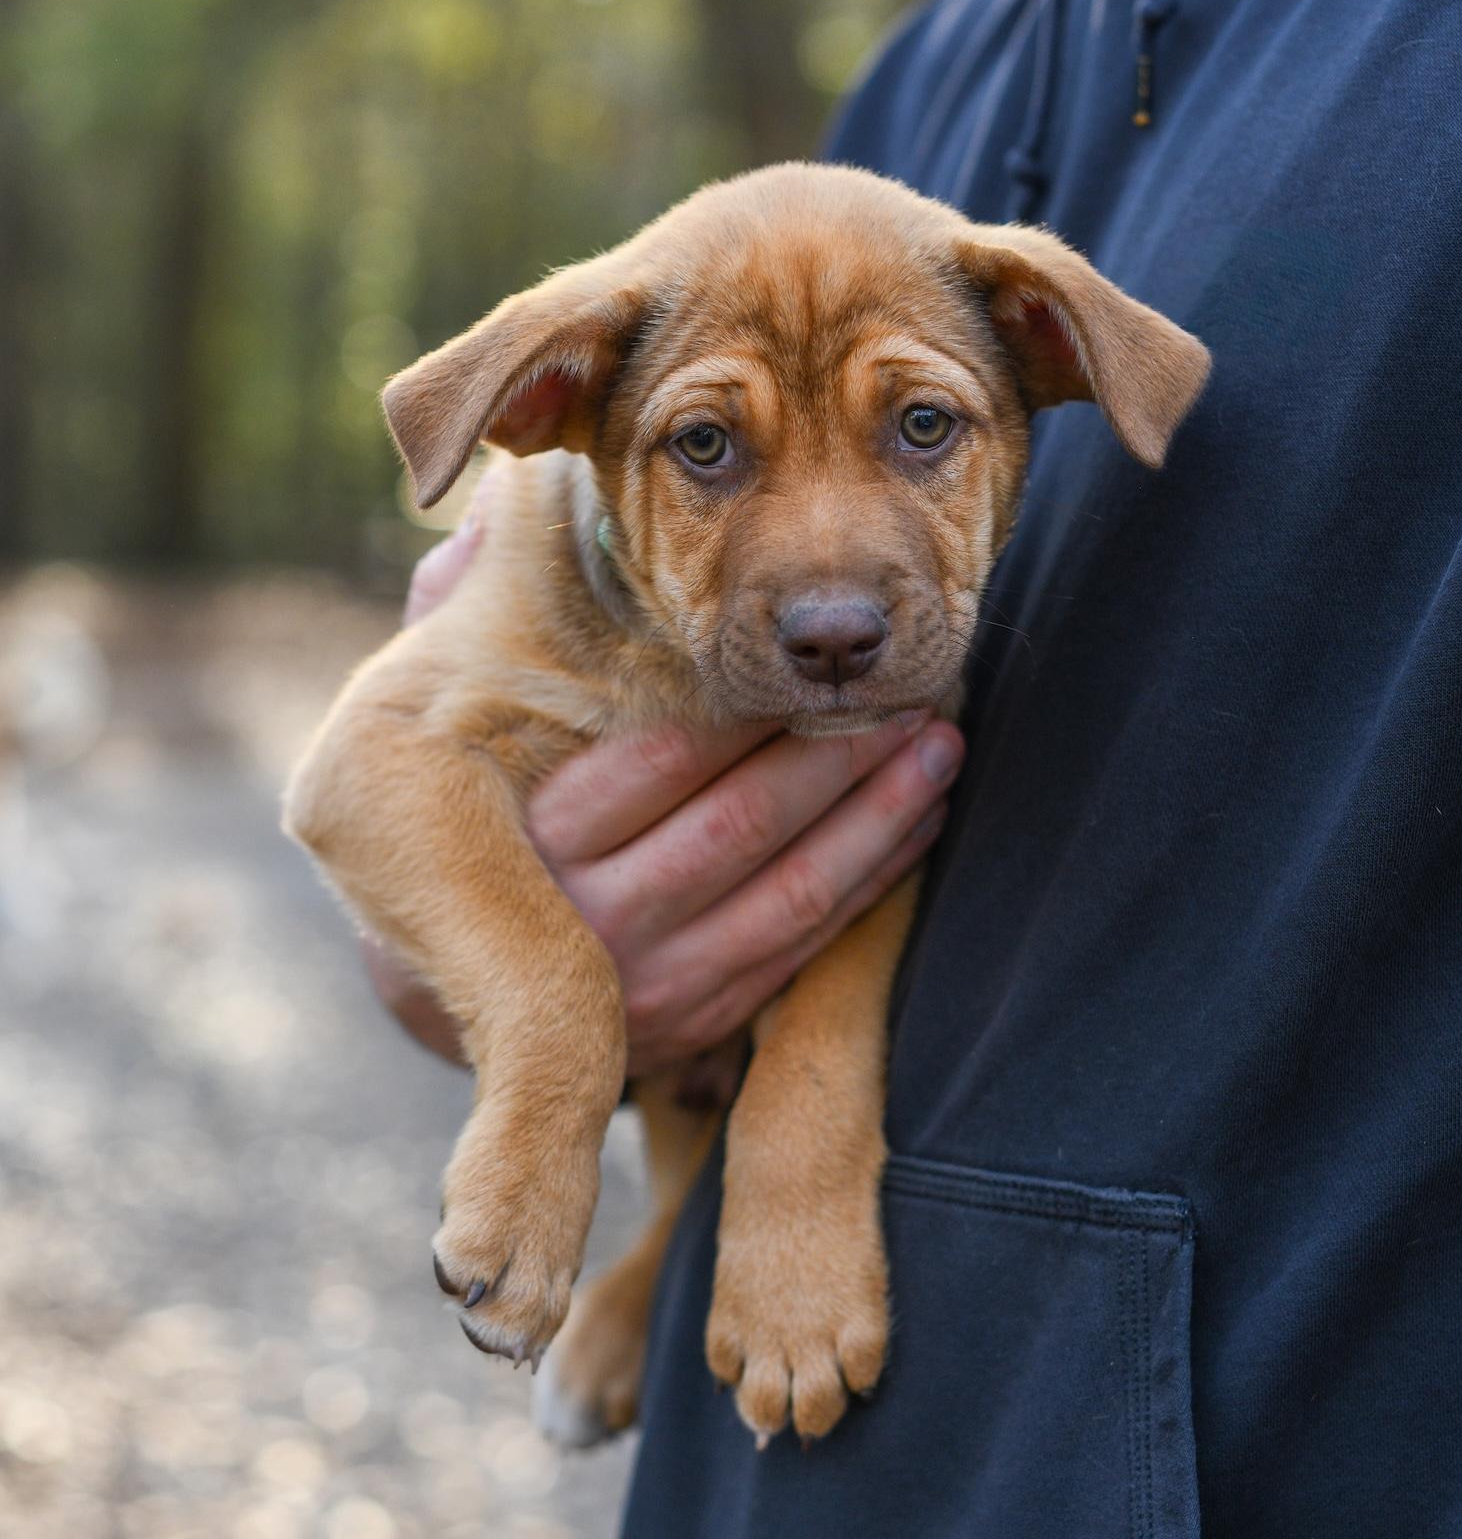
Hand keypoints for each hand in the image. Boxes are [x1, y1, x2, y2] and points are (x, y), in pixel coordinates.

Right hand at [364, 495, 963, 1074]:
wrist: (469, 1000)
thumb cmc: (473, 829)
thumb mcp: (443, 736)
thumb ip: (466, 627)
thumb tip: (491, 513)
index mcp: (535, 838)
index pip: (664, 758)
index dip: (754, 705)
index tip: (817, 654)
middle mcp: (591, 918)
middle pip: (743, 824)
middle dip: (842, 755)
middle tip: (912, 692)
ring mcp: (650, 983)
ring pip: (793, 892)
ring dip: (881, 816)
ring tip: (940, 746)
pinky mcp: (699, 1025)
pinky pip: (804, 949)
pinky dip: (871, 883)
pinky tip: (917, 823)